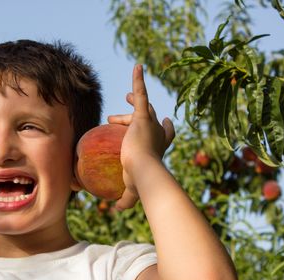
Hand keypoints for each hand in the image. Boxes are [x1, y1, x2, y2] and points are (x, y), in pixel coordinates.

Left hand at [108, 65, 174, 209]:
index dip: (165, 128)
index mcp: (158, 148)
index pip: (166, 135)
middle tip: (128, 110)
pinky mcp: (142, 117)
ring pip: (143, 107)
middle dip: (143, 113)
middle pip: (152, 119)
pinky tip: (137, 66)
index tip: (163, 122)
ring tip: (125, 94)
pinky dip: (139, 80)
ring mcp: (150, 124)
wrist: (143, 171)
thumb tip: (117, 210)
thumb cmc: (141, 181)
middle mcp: (158, 134)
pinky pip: (140, 94)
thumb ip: (126, 199)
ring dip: (135, 98)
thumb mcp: (132, 190)